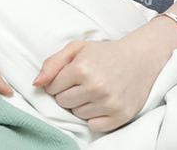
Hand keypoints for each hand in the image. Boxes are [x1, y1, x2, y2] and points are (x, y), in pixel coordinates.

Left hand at [34, 26, 176, 132]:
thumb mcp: (76, 49)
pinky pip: (94, 126)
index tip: (68, 77)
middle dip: (67, 93)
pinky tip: (100, 103)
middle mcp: (95, 87)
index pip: (52, 87)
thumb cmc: (104, 53)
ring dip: (80, 105)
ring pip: (77, 114)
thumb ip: (52, 64)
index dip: (57, 82)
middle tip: (80, 84)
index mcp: (81, 68)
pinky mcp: (120, 116)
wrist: (140, 59)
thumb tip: (36, 84)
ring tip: (92, 91)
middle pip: (63, 102)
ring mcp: (109, 103)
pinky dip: (94, 117)